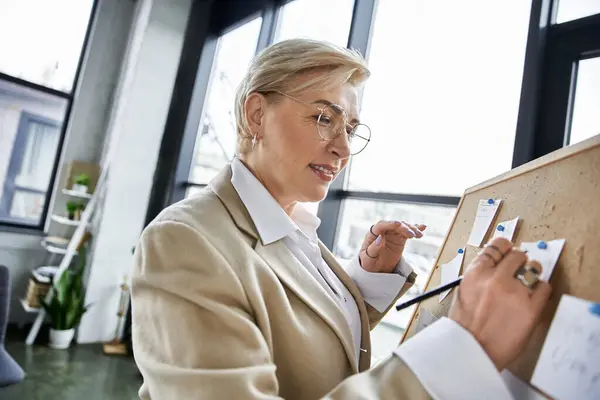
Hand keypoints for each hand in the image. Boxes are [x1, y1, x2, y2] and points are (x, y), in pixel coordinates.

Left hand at [359, 220, 425, 272]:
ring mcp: (392, 233)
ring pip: (402, 227)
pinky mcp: (400, 238)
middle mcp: (383, 231)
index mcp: (372, 234)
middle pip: (394, 225)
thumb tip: (380, 238)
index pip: (381, 226)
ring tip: (419, 235)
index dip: (390, 224)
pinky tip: (423, 227)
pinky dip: (415, 229)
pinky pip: (408, 232)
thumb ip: (373, 249)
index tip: (399, 224)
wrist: (376, 269)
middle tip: (412, 234)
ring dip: (411, 229)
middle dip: (404, 228)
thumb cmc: (369, 263)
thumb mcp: (368, 260)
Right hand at [449, 237, 551, 369]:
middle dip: (520, 260)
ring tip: (529, 281)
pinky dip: (541, 290)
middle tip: (520, 268)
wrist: (471, 350)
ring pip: (534, 268)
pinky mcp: (531, 309)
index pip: (496, 246)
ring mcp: (515, 293)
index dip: (505, 247)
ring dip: (532, 272)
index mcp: (476, 273)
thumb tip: (498, 265)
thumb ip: (480, 276)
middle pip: (517, 254)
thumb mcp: (464, 291)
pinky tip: (534, 296)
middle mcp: (495, 279)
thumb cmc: (465, 325)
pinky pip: (544, 288)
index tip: (509, 250)